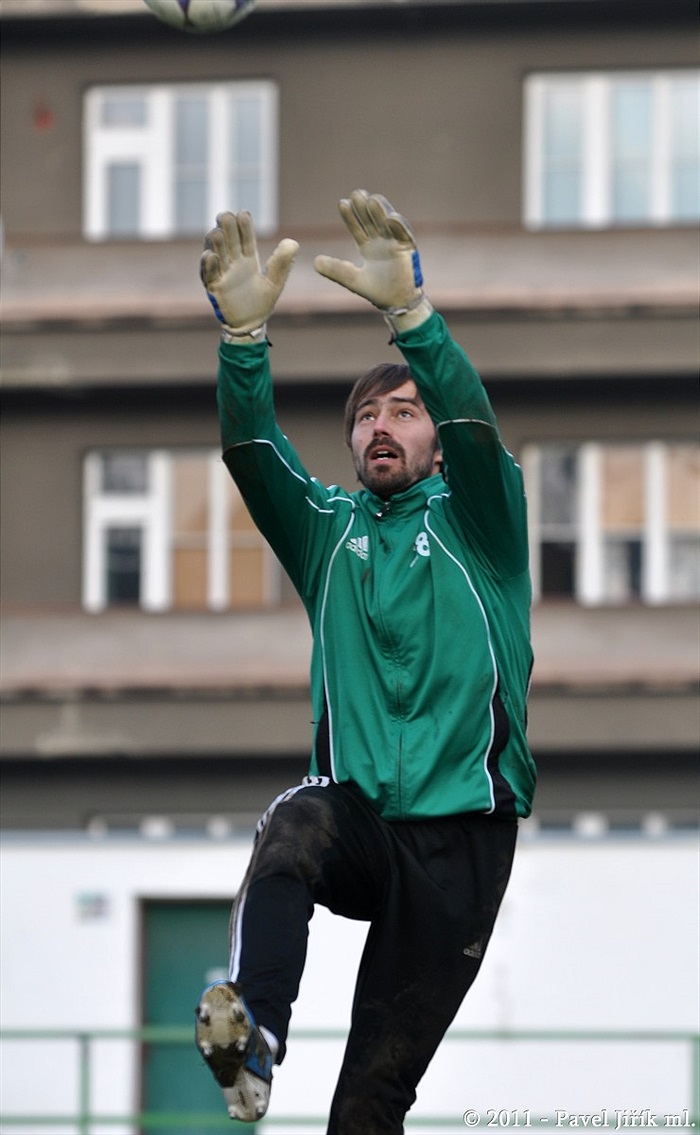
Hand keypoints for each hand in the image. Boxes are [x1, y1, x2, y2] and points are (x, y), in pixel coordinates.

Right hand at [200, 211, 298, 335]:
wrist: (250, 325)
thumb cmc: (261, 303)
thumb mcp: (275, 283)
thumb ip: (282, 264)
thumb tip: (294, 242)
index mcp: (247, 258)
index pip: (245, 237)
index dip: (244, 226)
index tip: (244, 214)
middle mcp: (233, 262)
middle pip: (227, 240)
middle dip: (225, 227)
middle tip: (226, 216)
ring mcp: (222, 273)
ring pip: (215, 252)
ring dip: (215, 243)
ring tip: (217, 233)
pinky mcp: (214, 287)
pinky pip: (208, 274)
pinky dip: (208, 265)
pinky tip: (211, 256)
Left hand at [314, 189, 426, 315]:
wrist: (396, 302)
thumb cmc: (376, 290)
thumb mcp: (351, 279)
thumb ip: (335, 270)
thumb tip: (315, 262)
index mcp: (368, 246)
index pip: (357, 227)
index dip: (350, 216)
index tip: (342, 203)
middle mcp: (381, 241)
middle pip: (371, 220)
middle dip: (364, 208)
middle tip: (356, 193)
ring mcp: (394, 243)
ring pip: (387, 222)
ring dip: (380, 211)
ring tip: (372, 199)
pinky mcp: (407, 248)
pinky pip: (403, 234)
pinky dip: (398, 226)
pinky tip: (390, 218)